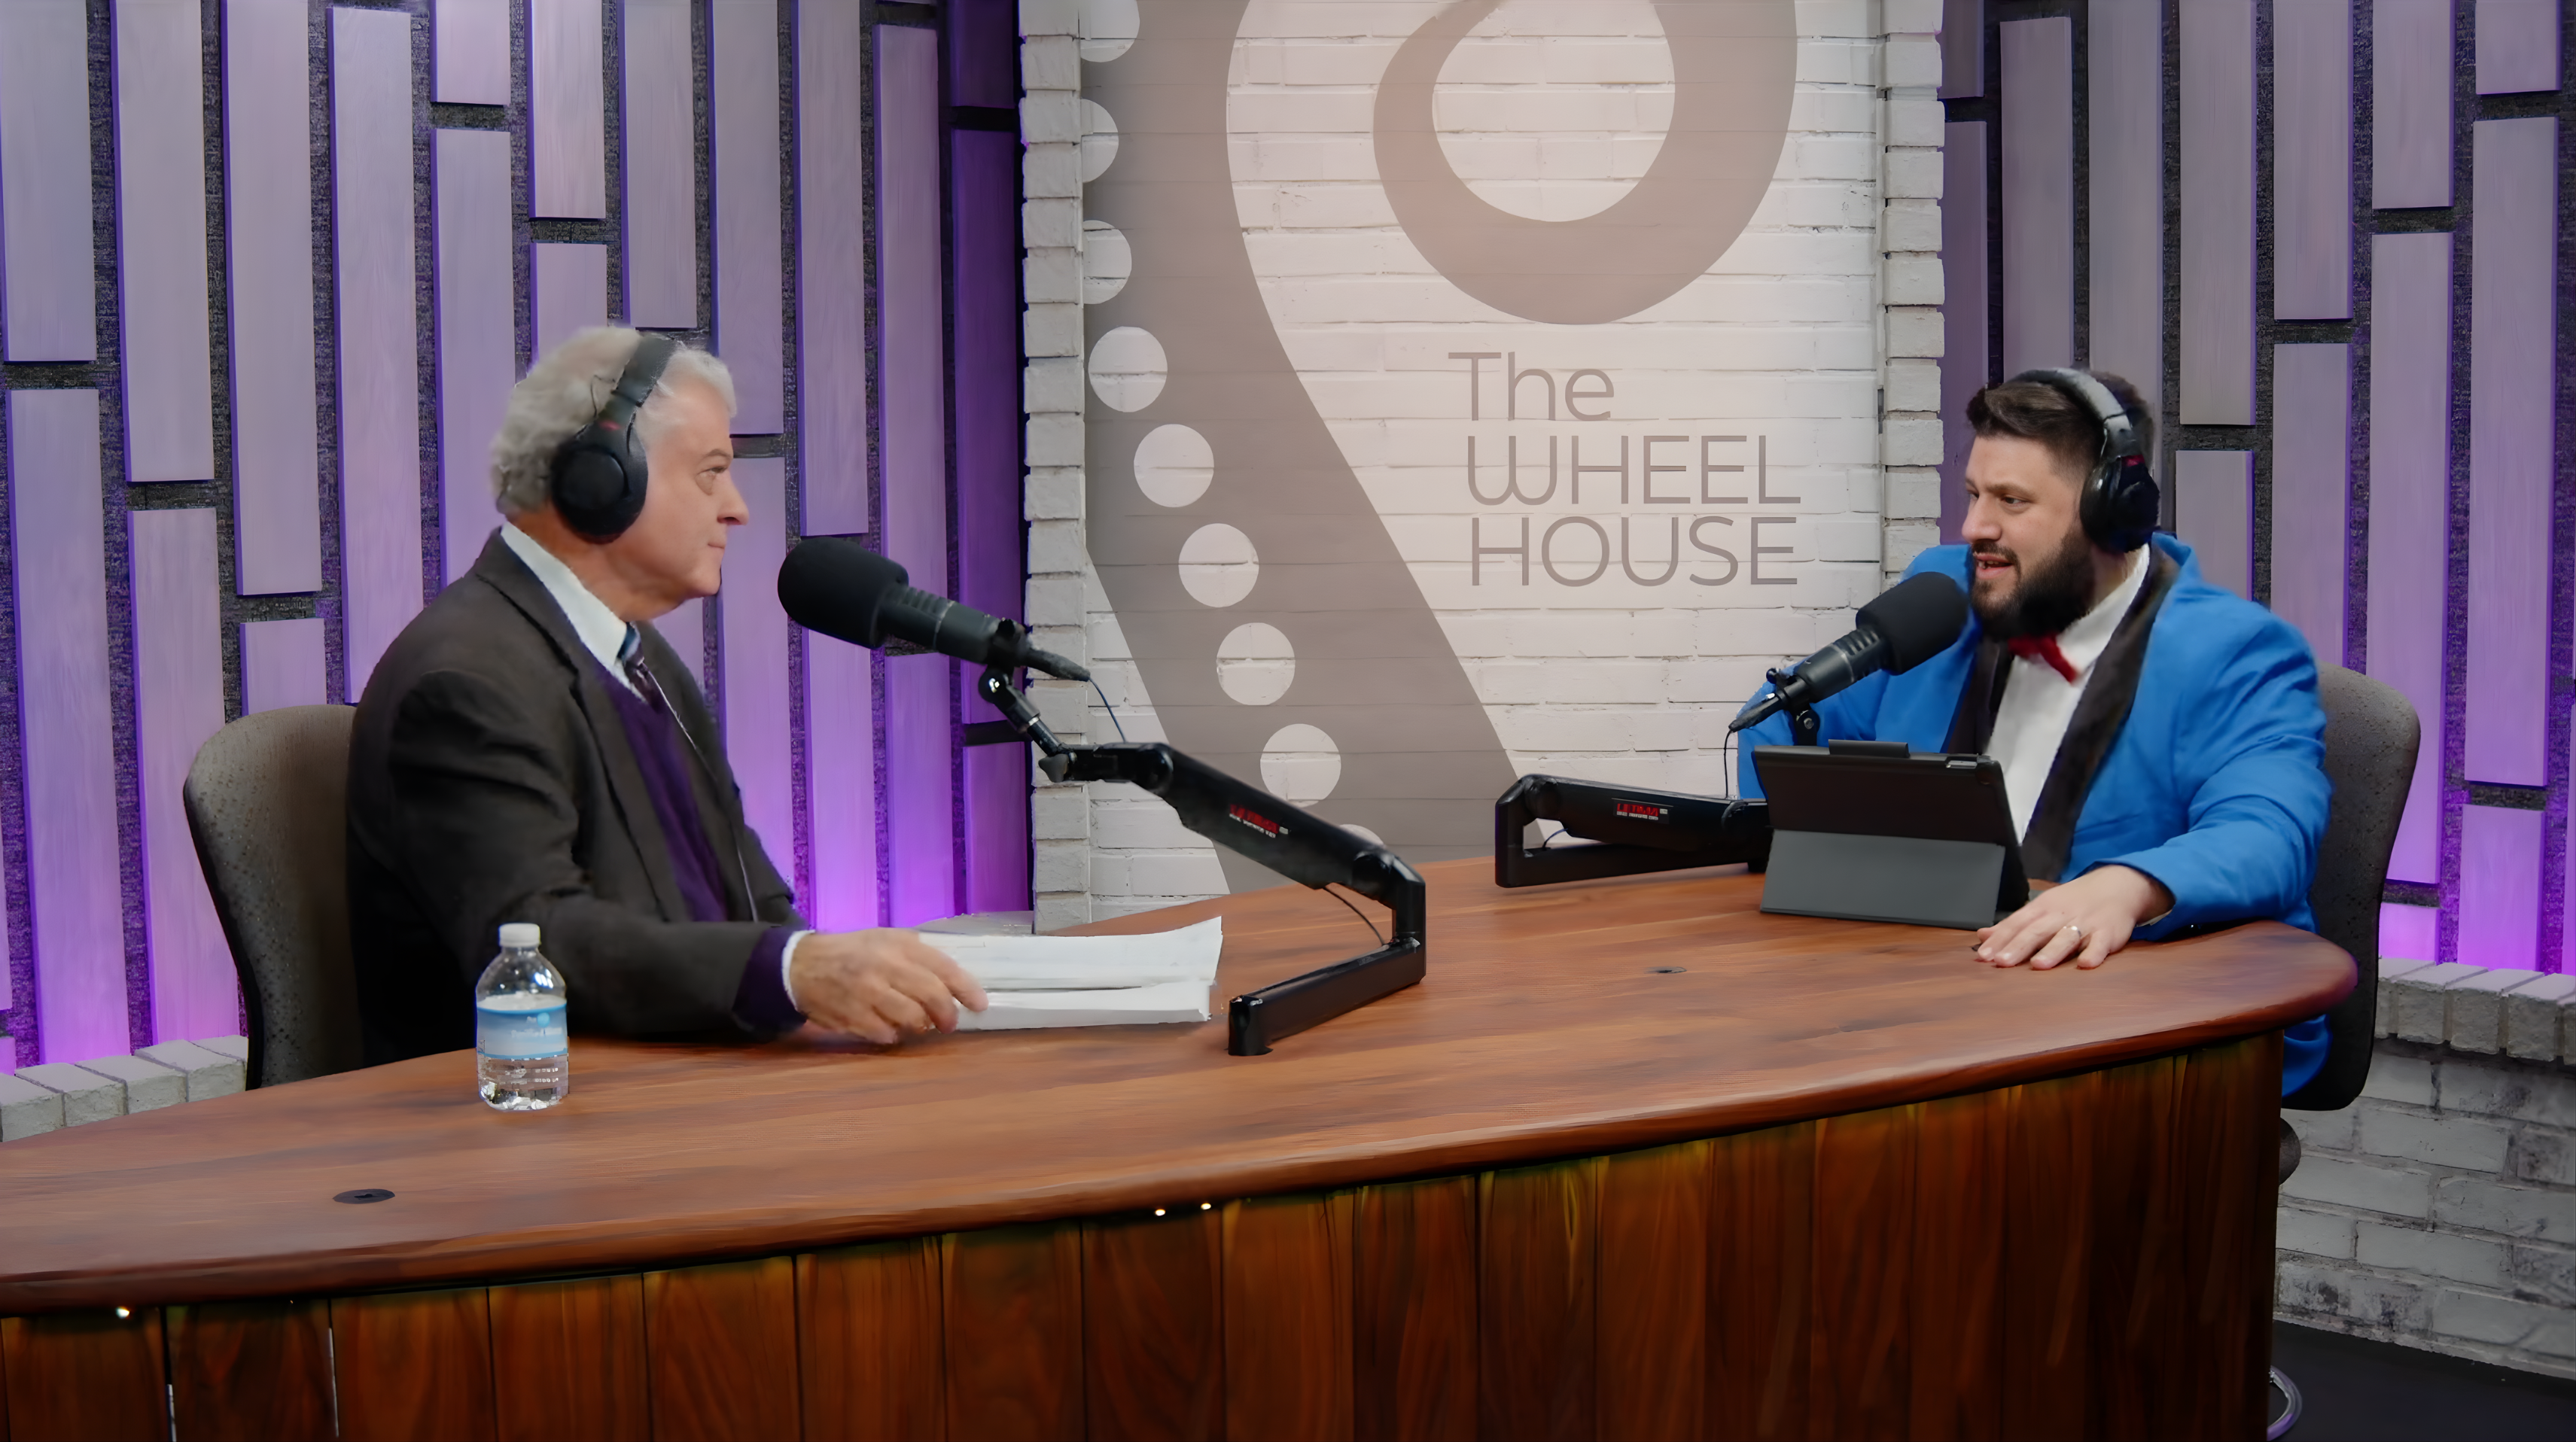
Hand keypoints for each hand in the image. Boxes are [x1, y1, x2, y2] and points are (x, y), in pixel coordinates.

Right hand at [788, 929, 988, 1043]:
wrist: (801, 965)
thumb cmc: (852, 952)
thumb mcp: (886, 939)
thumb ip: (918, 955)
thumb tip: (953, 980)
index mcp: (899, 945)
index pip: (944, 968)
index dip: (966, 989)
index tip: (979, 1005)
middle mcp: (886, 966)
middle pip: (933, 997)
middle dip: (948, 1015)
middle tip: (949, 1023)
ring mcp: (868, 993)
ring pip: (912, 1019)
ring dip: (921, 1026)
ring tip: (918, 1023)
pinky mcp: (852, 1016)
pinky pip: (886, 1034)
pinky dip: (893, 1034)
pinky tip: (889, 1027)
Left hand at [1973, 865, 2173, 970]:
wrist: (2117, 886)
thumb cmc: (2073, 902)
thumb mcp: (2042, 908)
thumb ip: (2014, 925)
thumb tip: (1983, 935)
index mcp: (2042, 908)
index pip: (2016, 924)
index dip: (1999, 940)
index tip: (1983, 956)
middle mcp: (2061, 914)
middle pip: (2036, 931)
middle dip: (2018, 947)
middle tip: (2001, 963)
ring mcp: (2085, 923)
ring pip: (2066, 937)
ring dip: (2052, 951)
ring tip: (2038, 965)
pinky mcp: (2108, 933)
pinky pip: (2101, 944)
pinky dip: (2094, 953)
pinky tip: (2086, 964)